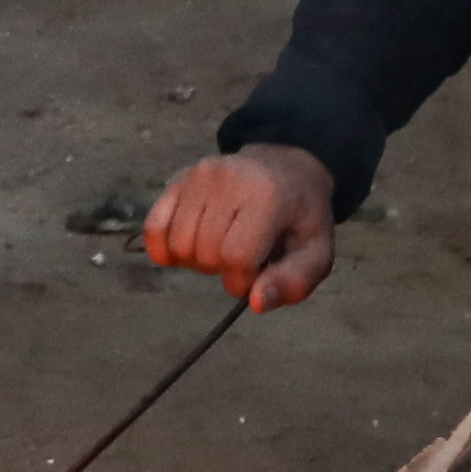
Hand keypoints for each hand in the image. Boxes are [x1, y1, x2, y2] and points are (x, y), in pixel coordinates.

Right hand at [145, 143, 339, 310]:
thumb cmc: (300, 217)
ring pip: (177, 244)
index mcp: (267, 197)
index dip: (244, 280)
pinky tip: (187, 247)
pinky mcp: (178, 179)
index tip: (257, 272)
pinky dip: (165, 247)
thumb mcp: (316, 252)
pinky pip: (154, 226)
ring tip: (218, 247)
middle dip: (221, 269)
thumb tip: (254, 302)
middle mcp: (228, 179)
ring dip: (196, 260)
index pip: (237, 257)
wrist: (285, 168)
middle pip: (205, 252)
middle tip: (240, 256)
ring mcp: (198, 176)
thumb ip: (292, 282)